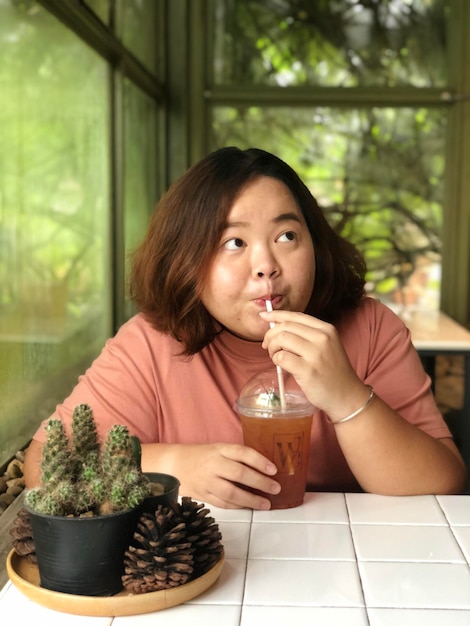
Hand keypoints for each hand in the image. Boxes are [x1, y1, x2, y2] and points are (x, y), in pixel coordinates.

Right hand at [142, 442, 280, 508]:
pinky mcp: (204, 496)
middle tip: (276, 488)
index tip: (274, 469)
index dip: (259, 461)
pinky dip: (238, 506)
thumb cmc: (202, 456)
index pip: (242, 453)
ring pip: (231, 492)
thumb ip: (237, 456)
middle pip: (239, 473)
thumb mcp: (218, 448)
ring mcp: (208, 481)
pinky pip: (223, 503)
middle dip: (260, 482)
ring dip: (251, 500)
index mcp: (219, 449)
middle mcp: (213, 464)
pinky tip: (249, 506)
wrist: (174, 465)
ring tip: (266, 504)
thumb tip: (264, 467)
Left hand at [260, 309, 368, 419]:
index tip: (264, 316)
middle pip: (286, 326)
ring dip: (272, 347)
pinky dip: (276, 360)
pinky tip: (280, 365)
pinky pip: (281, 357)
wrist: (347, 395)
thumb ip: (307, 335)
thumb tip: (277, 327)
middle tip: (267, 345)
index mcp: (326, 329)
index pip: (296, 316)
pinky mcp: (308, 370)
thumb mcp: (327, 346)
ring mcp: (315, 354)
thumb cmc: (332, 371)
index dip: (277, 315)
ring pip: (281, 339)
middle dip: (270, 334)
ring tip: (275, 356)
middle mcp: (322, 338)